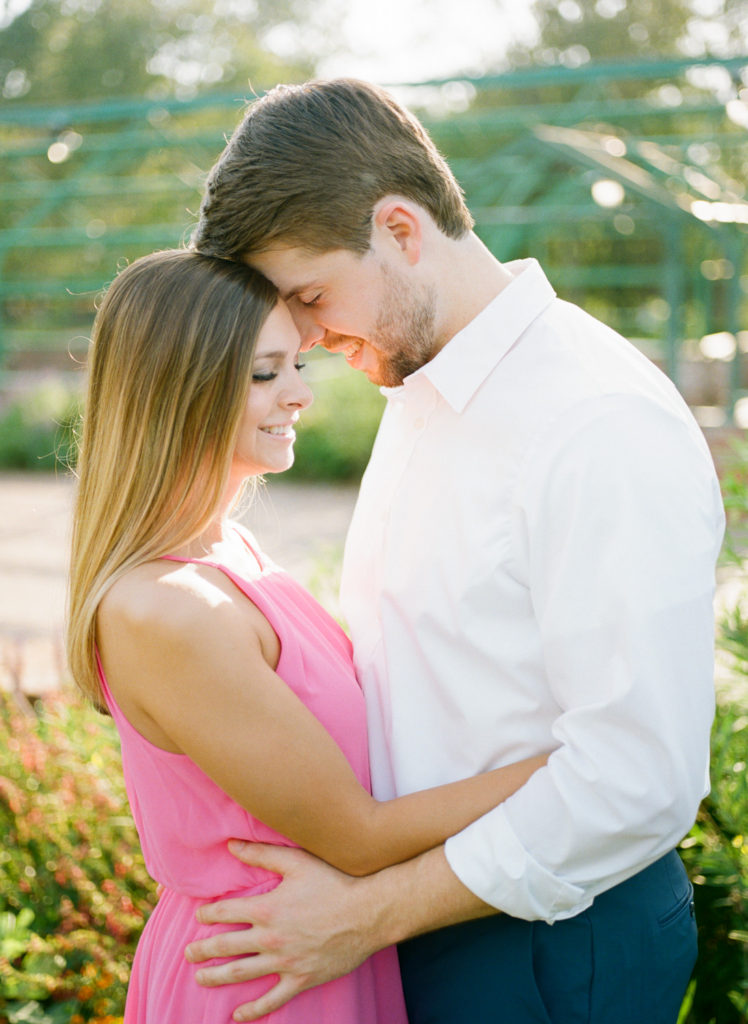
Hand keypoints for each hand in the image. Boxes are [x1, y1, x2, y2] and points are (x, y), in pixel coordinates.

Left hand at [185, 842, 375, 1021]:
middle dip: (202, 949)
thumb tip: (231, 845)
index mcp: (267, 908)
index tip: (199, 916)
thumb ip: (261, 854)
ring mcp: (285, 961)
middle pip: (226, 945)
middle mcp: (271, 937)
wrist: (369, 912)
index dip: (208, 914)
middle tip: (188, 952)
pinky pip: (272, 999)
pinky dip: (253, 1010)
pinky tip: (237, 1014)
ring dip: (217, 976)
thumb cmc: (334, 882)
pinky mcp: (301, 978)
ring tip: (200, 977)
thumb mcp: (297, 861)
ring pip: (241, 973)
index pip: (225, 912)